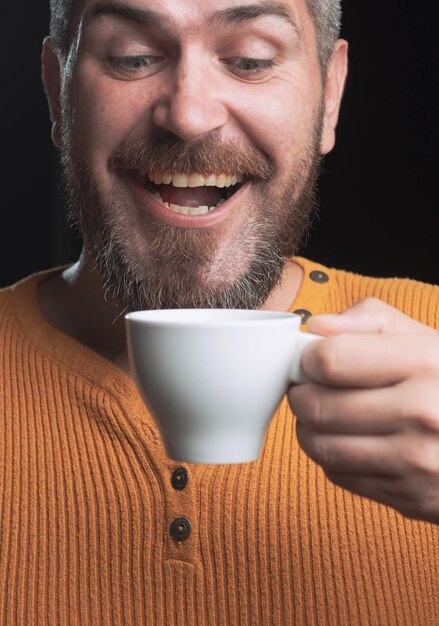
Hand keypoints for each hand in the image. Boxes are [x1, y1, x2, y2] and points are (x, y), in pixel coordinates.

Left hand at [288, 298, 438, 523]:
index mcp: (425, 364)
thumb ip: (369, 321)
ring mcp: (416, 462)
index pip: (330, 361)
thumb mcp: (425, 338)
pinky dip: (330, 456)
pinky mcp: (410, 497)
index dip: (307, 358)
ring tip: (321, 413)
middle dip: (300, 393)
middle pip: (317, 406)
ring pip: (320, 446)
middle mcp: (423, 414)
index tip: (309, 360)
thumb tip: (316, 328)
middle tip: (306, 387)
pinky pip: (338, 475)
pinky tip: (347, 440)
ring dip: (307, 428)